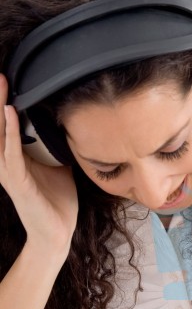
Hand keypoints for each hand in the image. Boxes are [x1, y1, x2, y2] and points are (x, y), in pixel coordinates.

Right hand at [0, 74, 77, 254]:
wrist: (57, 233)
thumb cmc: (57, 202)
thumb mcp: (60, 169)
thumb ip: (58, 151)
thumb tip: (68, 133)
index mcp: (19, 160)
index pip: (8, 127)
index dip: (5, 105)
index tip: (8, 81)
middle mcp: (10, 164)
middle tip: (0, 75)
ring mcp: (11, 173)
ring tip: (0, 85)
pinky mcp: (18, 183)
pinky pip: (11, 154)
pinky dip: (10, 133)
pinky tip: (10, 113)